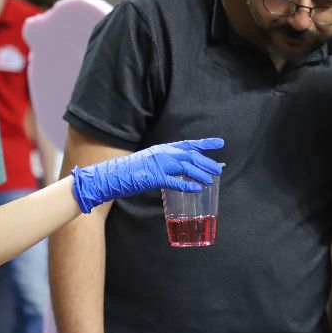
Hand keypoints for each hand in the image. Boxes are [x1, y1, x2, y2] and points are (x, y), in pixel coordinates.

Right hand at [71, 138, 223, 212]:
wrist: (111, 176)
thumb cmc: (130, 172)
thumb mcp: (150, 162)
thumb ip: (164, 164)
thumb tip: (179, 170)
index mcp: (162, 149)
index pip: (188, 144)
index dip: (205, 144)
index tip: (220, 143)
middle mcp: (162, 153)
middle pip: (190, 156)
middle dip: (206, 162)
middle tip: (219, 169)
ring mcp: (158, 164)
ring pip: (186, 167)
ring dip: (200, 173)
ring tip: (211, 180)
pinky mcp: (154, 177)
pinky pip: (175, 181)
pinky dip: (187, 185)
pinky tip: (197, 189)